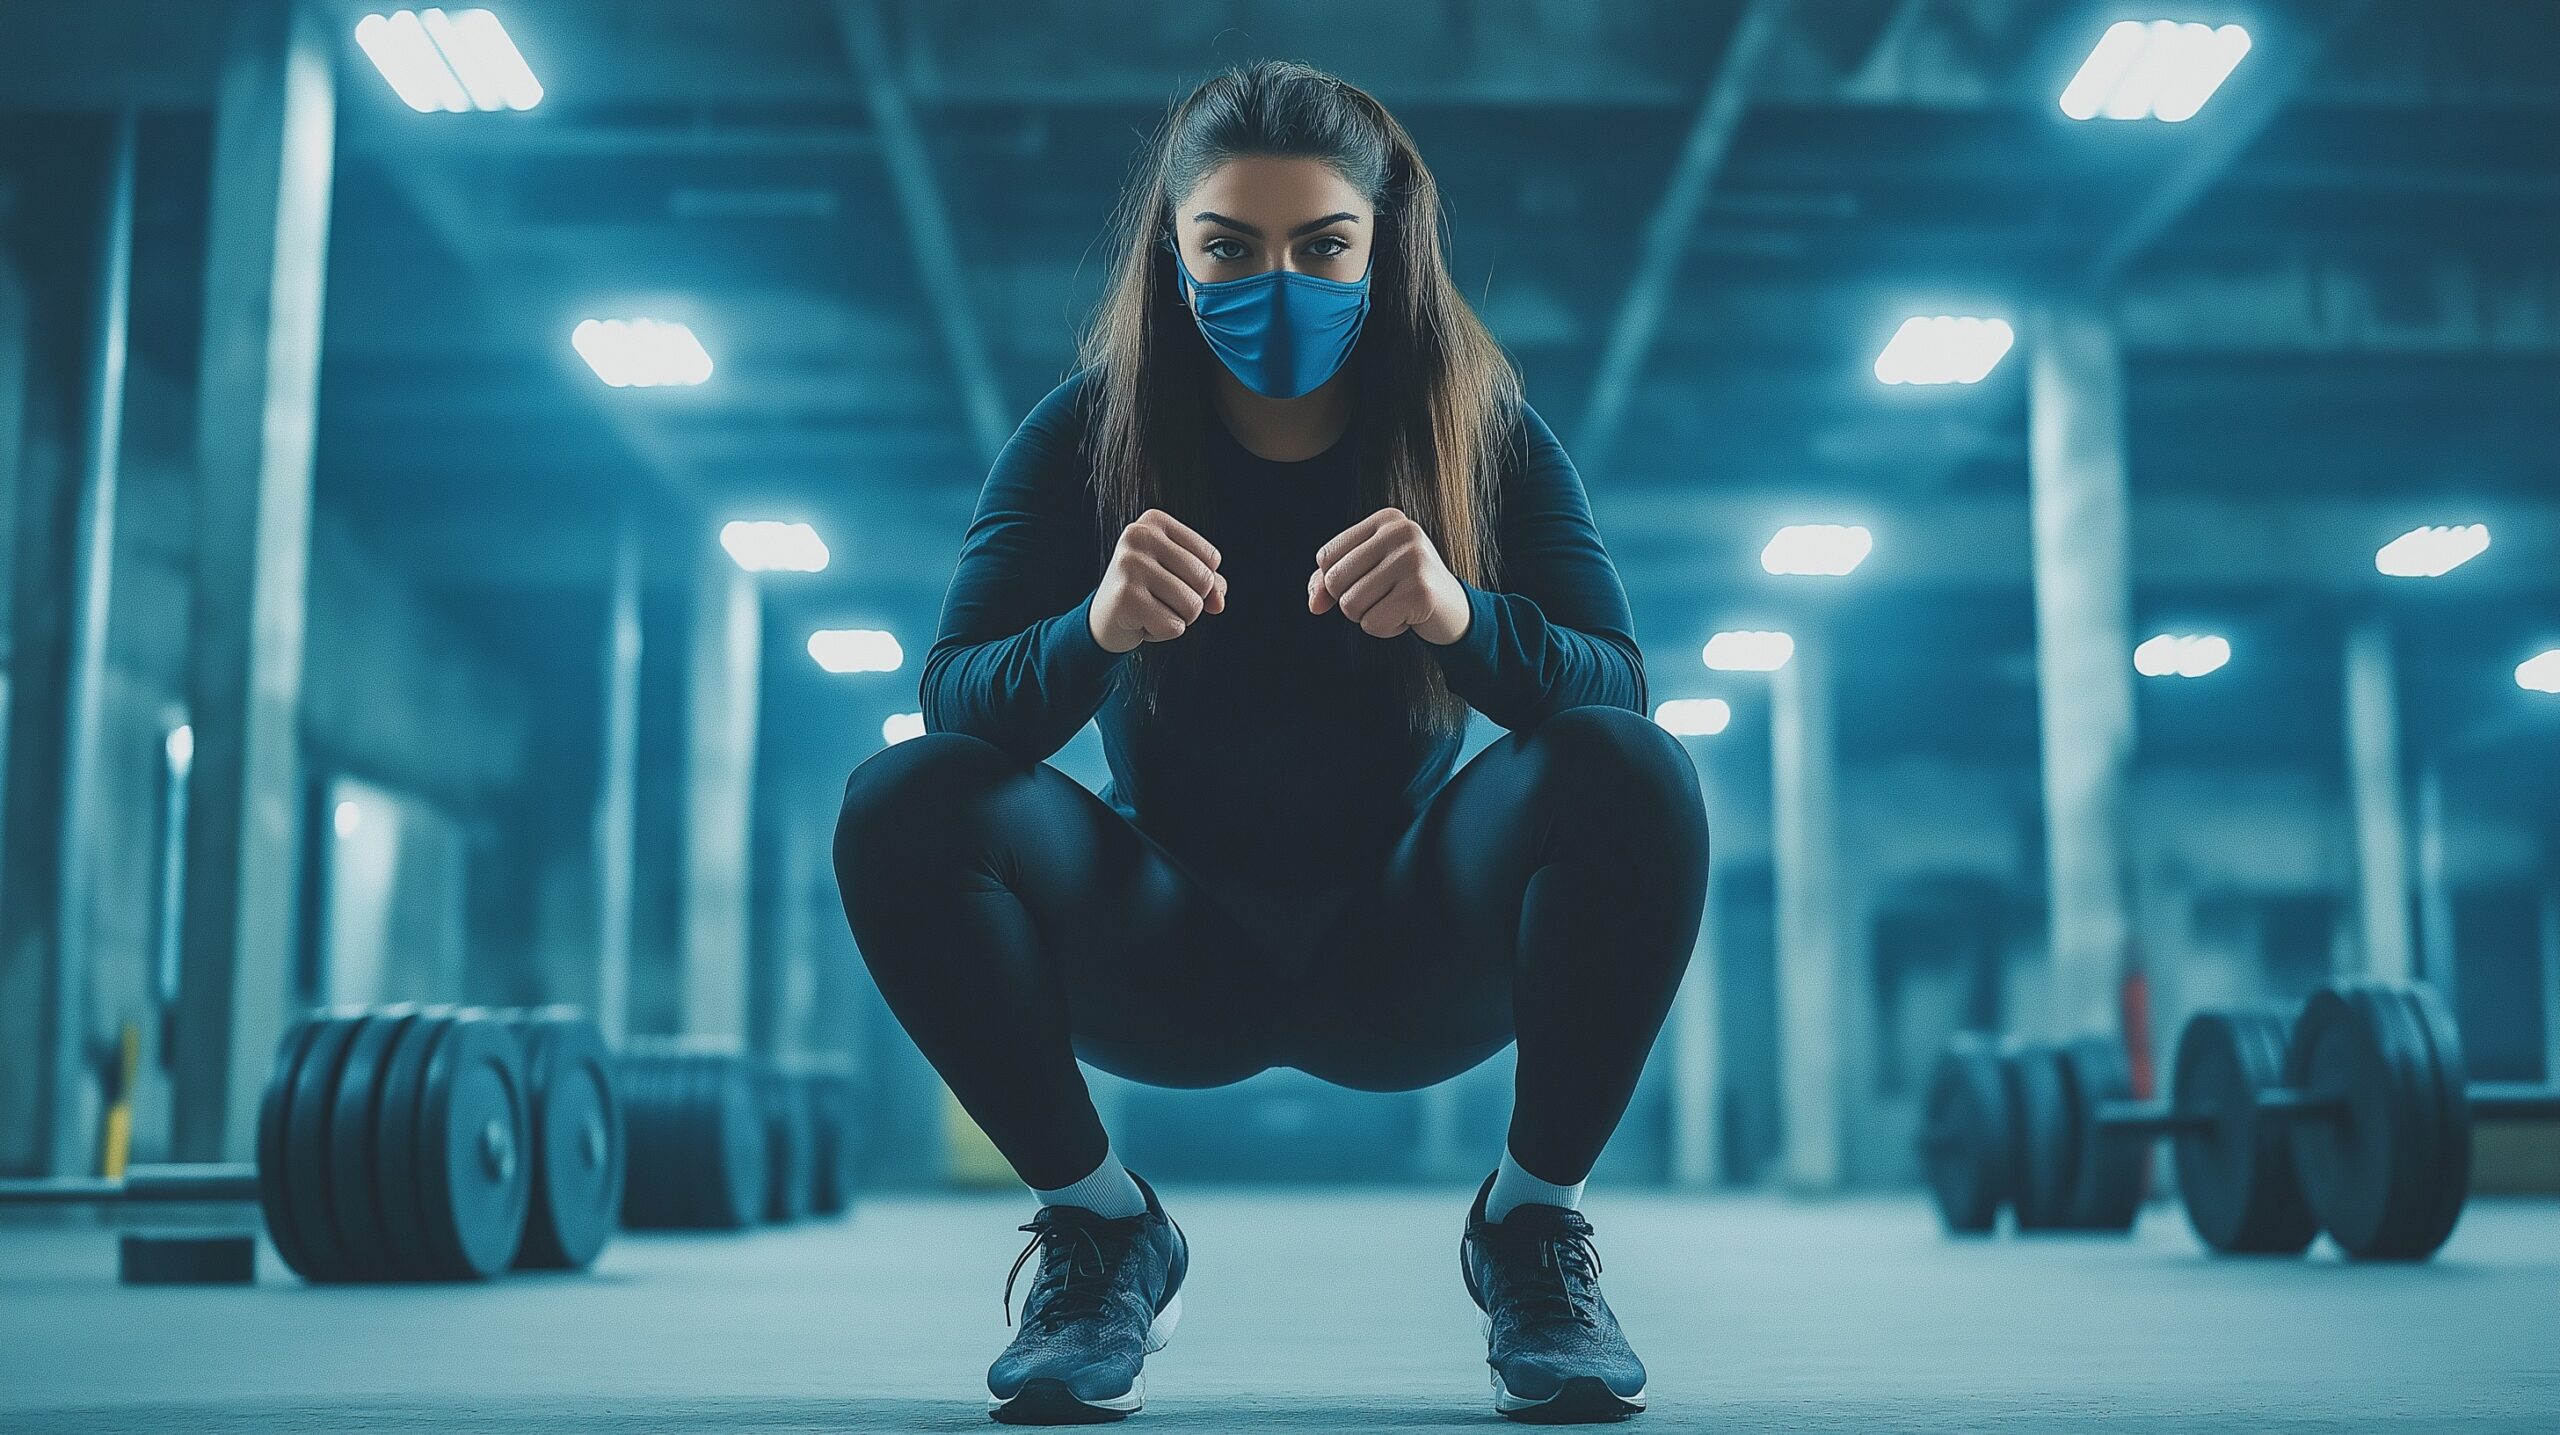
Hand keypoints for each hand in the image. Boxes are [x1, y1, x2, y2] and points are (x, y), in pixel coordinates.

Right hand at [1090, 508, 1226, 653]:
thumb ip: (1211, 585)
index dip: (1200, 581)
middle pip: (1204, 581)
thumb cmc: (1147, 592)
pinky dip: (1162, 632)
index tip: (1168, 579)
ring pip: (1192, 606)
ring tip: (1151, 609)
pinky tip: (1140, 621)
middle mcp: (1139, 536)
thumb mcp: (1182, 578)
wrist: (1104, 619)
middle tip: (1160, 599)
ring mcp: (1130, 565)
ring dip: (1178, 618)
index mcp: (1155, 522)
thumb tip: (1217, 603)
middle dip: (1191, 602)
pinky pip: (1173, 626)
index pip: (1211, 559)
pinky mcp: (1125, 596)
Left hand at [1308, 506, 1468, 643]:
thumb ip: (1327, 582)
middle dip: (1351, 601)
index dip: (1334, 582)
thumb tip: (1314, 604)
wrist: (1453, 610)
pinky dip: (1385, 629)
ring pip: (1350, 605)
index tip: (1367, 581)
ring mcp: (1414, 560)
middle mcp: (1402, 532)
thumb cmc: (1402, 588)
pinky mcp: (1421, 591)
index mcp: (1387, 519)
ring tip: (1396, 605)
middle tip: (1383, 597)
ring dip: (1368, 616)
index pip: (1327, 556)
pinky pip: (1372, 624)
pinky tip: (1407, 617)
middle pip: (1334, 581)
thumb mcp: (1364, 574)